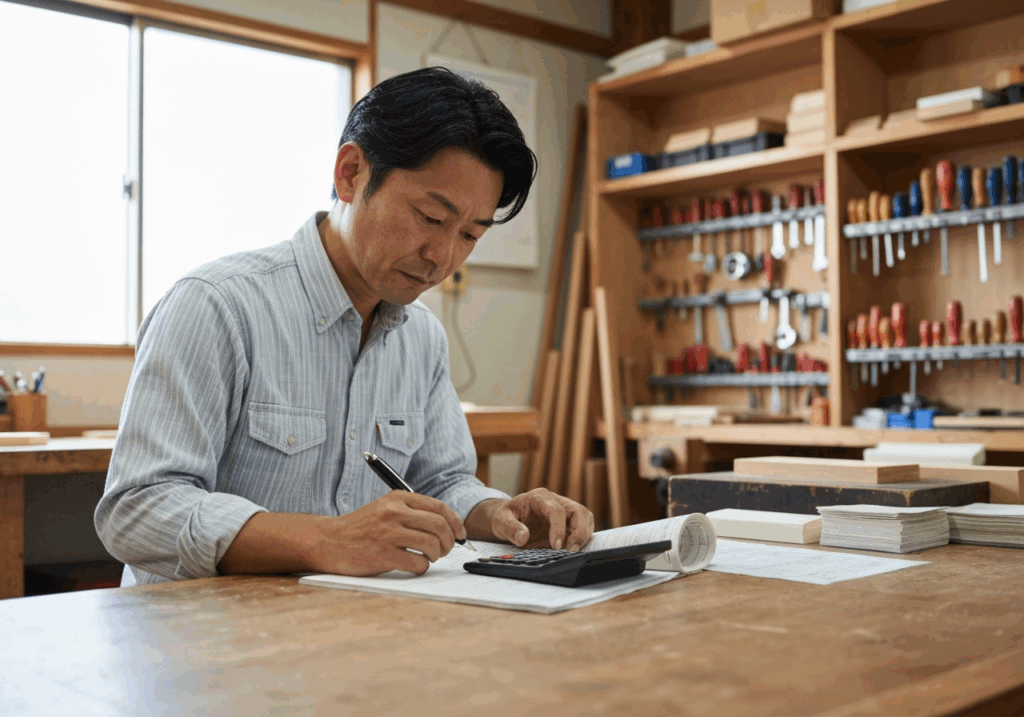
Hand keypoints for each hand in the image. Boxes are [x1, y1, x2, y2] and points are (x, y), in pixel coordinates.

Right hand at [310, 491, 465, 575]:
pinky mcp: (382, 555)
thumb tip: (448, 525)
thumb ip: (412, 512)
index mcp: (398, 498)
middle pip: (439, 525)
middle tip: (446, 549)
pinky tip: (414, 565)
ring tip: (428, 557)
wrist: (329, 541)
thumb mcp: (385, 508)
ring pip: (432, 544)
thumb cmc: (361, 528)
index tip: (460, 534)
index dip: (455, 522)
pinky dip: (422, 567)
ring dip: (436, 555)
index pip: (439, 507)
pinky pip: (418, 563)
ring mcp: (388, 534)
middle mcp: (394, 512)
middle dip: (450, 541)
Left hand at [482, 489, 593, 550]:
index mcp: (540, 497)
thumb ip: (510, 528)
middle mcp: (556, 501)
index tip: (556, 546)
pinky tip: (572, 550)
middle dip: (579, 532)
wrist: (508, 517)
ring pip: (585, 518)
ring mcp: (564, 511)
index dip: (559, 528)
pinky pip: (582, 527)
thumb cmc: (505, 516)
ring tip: (573, 552)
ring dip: (583, 535)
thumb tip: (523, 537)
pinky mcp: (568, 522)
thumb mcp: (500, 520)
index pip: (557, 510)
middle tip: (571, 551)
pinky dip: (582, 539)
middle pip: (579, 511)